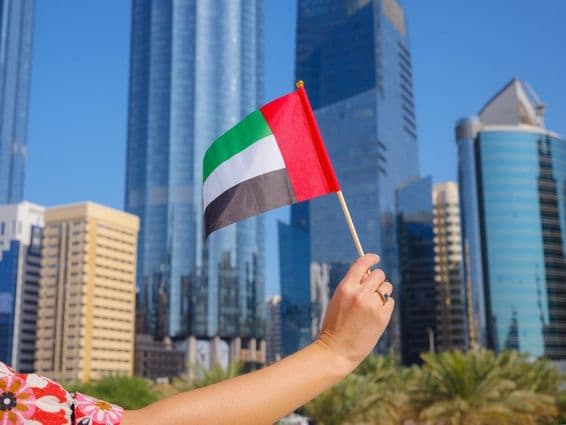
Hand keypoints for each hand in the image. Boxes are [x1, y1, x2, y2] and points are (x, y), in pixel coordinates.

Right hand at [315, 254, 393, 374]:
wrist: (336, 350)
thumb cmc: (335, 325)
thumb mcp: (338, 300)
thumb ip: (353, 286)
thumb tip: (370, 274)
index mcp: (345, 287)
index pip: (362, 263)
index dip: (371, 258)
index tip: (375, 258)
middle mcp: (360, 294)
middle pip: (378, 274)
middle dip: (378, 279)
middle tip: (374, 287)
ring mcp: (372, 305)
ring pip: (387, 287)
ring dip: (382, 292)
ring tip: (372, 305)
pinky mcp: (382, 317)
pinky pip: (390, 302)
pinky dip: (385, 306)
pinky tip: (375, 315)